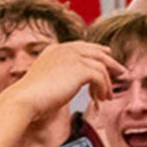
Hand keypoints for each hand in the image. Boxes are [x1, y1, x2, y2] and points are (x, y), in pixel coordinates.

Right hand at [9, 42, 123, 117]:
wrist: (26, 99)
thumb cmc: (31, 97)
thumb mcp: (44, 81)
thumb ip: (58, 76)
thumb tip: (68, 83)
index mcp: (55, 49)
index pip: (82, 46)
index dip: (97, 51)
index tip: (107, 56)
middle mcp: (65, 49)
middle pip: (96, 52)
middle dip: (110, 62)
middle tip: (121, 72)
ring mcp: (73, 57)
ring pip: (101, 66)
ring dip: (106, 83)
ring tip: (108, 96)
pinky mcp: (81, 68)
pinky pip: (101, 77)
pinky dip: (104, 88)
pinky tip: (102, 98)